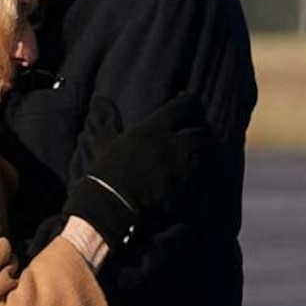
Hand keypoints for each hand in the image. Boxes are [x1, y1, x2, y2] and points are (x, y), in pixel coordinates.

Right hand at [63, 93, 217, 245]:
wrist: (111, 205)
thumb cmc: (106, 172)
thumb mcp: (105, 142)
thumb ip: (108, 121)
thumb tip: (101, 101)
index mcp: (153, 129)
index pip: (183, 107)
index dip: (189, 104)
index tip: (188, 104)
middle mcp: (171, 145)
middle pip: (200, 132)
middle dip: (201, 132)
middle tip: (197, 133)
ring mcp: (179, 167)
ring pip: (203, 155)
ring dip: (203, 153)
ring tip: (198, 155)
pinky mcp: (184, 188)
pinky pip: (199, 177)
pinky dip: (199, 175)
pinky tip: (193, 176)